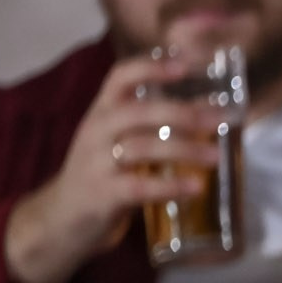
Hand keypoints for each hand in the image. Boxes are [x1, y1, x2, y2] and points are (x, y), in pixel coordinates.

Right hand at [5, 51, 219, 282]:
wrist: (61, 219)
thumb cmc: (104, 175)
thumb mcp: (125, 142)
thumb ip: (160, 125)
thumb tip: (212, 108)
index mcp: (102, 112)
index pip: (120, 76)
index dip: (152, 67)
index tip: (185, 63)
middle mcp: (95, 131)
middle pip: (139, 111)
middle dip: (183, 113)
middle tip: (220, 118)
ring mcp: (95, 162)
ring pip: (142, 147)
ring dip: (184, 149)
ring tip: (216, 156)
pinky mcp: (101, 194)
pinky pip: (138, 186)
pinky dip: (170, 186)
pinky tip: (195, 188)